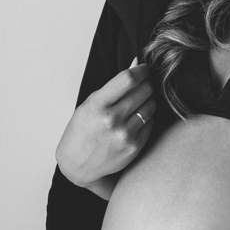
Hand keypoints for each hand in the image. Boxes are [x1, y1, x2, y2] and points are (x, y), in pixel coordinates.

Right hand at [55, 60, 155, 186]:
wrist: (78, 165)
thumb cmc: (81, 132)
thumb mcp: (90, 104)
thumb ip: (114, 85)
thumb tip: (136, 64)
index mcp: (97, 105)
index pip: (128, 79)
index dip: (141, 70)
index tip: (145, 69)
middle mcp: (111, 120)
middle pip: (143, 90)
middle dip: (147, 84)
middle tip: (144, 84)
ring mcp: (124, 134)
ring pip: (150, 105)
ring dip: (148, 100)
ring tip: (139, 103)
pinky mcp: (134, 146)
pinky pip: (151, 122)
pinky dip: (147, 117)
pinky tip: (137, 118)